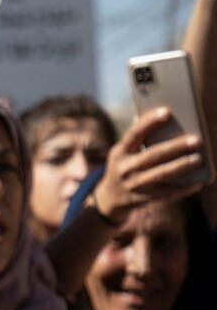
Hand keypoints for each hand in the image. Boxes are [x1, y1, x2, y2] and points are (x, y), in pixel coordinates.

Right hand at [92, 107, 205, 224]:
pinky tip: (198, 183)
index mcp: (119, 152)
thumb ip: (138, 139)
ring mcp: (134, 185)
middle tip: (196, 140)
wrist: (111, 197)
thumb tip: (165, 122)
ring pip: (160, 174)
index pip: (134, 134)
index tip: (167, 111)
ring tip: (198, 159)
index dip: (149, 122)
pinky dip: (183, 189)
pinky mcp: (144, 199)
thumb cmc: (125, 166)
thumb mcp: (123, 152)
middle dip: (175, 147)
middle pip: (153, 155)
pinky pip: (167, 193)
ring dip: (180, 166)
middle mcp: (125, 168)